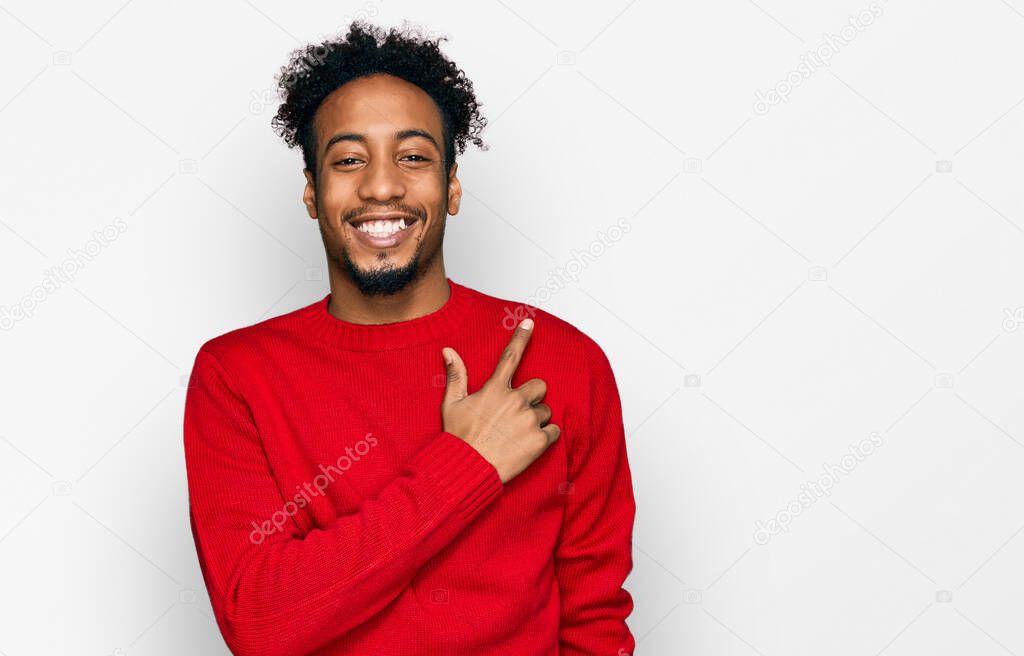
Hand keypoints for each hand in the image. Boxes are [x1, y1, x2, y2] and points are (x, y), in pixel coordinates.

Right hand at [440, 318, 559, 483]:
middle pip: (539, 386)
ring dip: (537, 419)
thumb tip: (448, 350)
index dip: (521, 337)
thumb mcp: (451, 405)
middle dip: (532, 397)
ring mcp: (529, 420)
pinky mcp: (539, 440)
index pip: (511, 356)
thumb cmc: (459, 438)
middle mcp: (515, 401)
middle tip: (518, 413)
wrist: (468, 470)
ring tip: (518, 434)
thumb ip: (456, 376)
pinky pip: (554, 431)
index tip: (530, 323)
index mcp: (495, 389)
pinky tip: (528, 444)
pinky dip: (546, 437)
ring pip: (546, 411)